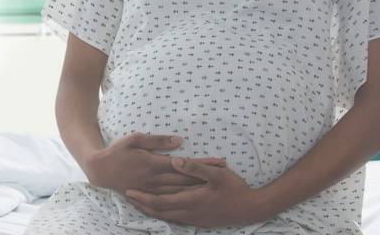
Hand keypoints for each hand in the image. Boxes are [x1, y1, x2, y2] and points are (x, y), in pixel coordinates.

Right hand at [86, 132, 227, 196]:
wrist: (100, 171)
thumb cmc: (117, 151)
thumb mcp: (135, 139)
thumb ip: (157, 140)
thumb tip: (179, 141)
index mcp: (155, 163)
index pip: (185, 164)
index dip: (204, 163)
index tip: (220, 161)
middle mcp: (157, 179)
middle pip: (188, 179)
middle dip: (208, 176)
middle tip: (227, 173)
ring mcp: (154, 190)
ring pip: (182, 191)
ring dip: (200, 188)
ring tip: (217, 186)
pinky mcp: (150, 195)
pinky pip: (172, 199)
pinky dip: (186, 199)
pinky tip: (196, 199)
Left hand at [124, 156, 267, 227]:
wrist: (252, 208)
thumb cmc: (235, 188)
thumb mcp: (217, 174)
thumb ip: (195, 167)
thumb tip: (175, 160)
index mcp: (191, 200)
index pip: (160, 201)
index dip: (143, 197)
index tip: (129, 190)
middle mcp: (190, 213)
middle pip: (159, 211)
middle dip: (142, 204)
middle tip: (127, 197)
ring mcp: (195, 219)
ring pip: (167, 217)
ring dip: (151, 210)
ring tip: (138, 203)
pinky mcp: (200, 221)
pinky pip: (176, 219)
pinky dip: (164, 214)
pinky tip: (161, 210)